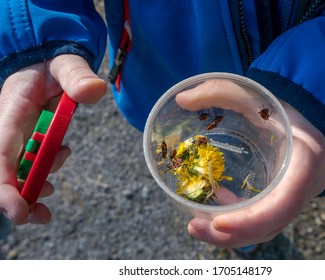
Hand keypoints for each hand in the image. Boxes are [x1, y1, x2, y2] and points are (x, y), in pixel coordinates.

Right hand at [0, 54, 106, 224]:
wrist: (48, 63)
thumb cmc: (53, 64)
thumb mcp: (66, 64)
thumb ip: (77, 76)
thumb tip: (95, 90)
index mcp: (11, 111)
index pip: (1, 151)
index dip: (5, 183)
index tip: (19, 208)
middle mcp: (9, 128)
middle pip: (4, 170)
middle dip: (18, 197)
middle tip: (41, 216)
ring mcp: (18, 136)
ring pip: (17, 172)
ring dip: (33, 188)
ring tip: (51, 191)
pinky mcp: (29, 140)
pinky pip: (30, 164)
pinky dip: (42, 173)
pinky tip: (60, 160)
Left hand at [176, 78, 324, 247]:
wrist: (306, 116)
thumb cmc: (280, 104)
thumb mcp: (252, 92)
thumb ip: (219, 89)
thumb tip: (180, 100)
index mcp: (305, 159)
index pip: (285, 203)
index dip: (253, 220)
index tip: (218, 222)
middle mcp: (304, 186)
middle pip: (271, 225)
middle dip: (232, 234)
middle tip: (193, 227)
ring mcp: (296, 196)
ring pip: (266, 229)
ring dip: (231, 234)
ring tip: (196, 225)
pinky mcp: (283, 198)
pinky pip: (263, 219)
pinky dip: (237, 220)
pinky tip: (215, 204)